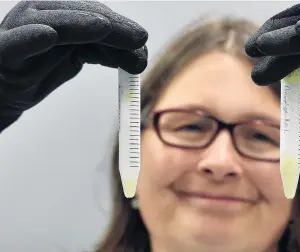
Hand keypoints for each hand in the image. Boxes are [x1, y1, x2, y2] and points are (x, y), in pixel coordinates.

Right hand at [0, 0, 147, 130]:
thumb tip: (139, 56)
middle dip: (113, 27)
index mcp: (61, 13)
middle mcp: (41, 13)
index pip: (96, 15)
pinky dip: (32, 37)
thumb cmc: (40, 68)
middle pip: (81, 14)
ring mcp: (21, 28)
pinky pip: (17, 42)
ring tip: (104, 27)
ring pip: (54, 21)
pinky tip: (48, 35)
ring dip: (80, 24)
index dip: (121, 28)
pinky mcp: (4, 49)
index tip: (142, 45)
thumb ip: (104, 52)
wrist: (5, 89)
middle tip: (139, 40)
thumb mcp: (77, 57)